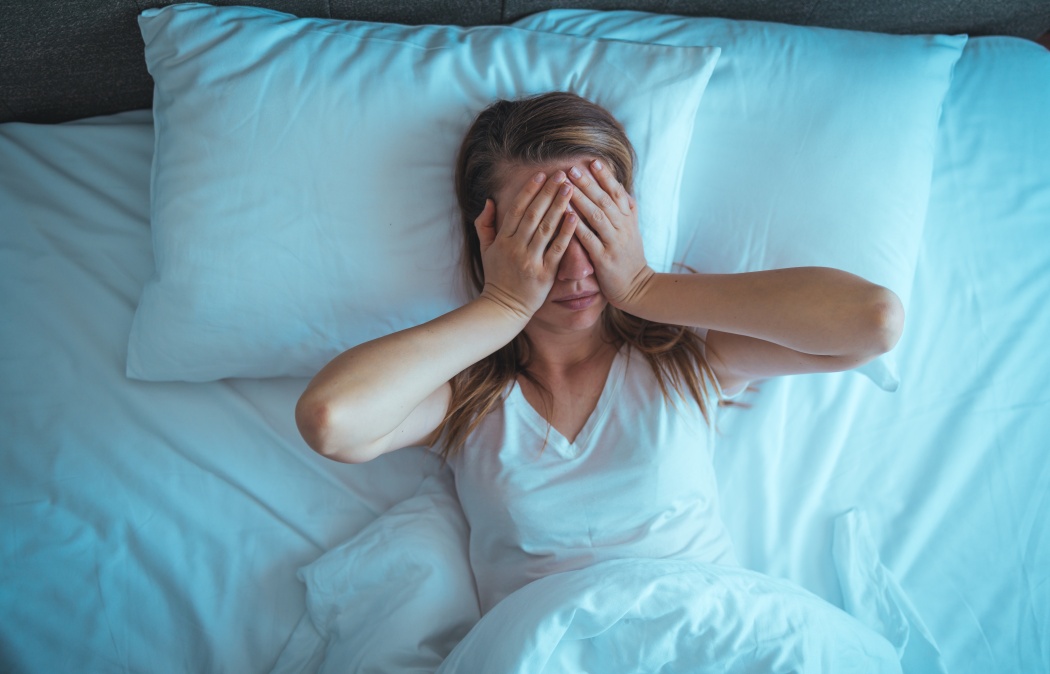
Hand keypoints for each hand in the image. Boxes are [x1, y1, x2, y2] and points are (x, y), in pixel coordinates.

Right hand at [475, 171, 577, 320]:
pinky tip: (574, 217)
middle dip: (548, 192)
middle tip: (562, 175)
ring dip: (559, 206)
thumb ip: (485, 224)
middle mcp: (515, 247)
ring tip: (570, 189)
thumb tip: (490, 201)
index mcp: (502, 239)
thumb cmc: (496, 277)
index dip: (529, 190)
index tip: (541, 175)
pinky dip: (566, 233)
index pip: (517, 209)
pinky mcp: (544, 274)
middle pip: (533, 214)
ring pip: (546, 228)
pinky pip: (557, 250)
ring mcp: (530, 260)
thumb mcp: (485, 249)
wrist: (503, 308)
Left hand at [567, 159, 653, 308]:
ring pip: (597, 216)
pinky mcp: (604, 259)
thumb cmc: (629, 257)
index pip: (617, 193)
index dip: (606, 177)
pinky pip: (589, 239)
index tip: (593, 161)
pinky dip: (577, 226)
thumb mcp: (632, 231)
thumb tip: (622, 189)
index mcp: (628, 219)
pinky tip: (565, 215)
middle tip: (572, 168)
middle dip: (589, 183)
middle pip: (605, 200)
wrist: (636, 287)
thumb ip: (627, 210)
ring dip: (581, 199)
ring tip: (567, 186)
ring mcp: (614, 243)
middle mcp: (622, 228)